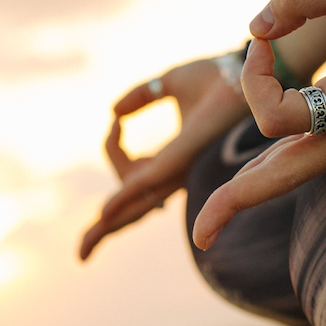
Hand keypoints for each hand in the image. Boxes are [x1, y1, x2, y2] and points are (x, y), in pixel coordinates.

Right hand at [78, 55, 250, 260]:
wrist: (243, 72)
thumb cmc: (216, 77)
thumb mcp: (167, 83)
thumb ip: (140, 96)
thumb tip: (113, 112)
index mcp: (174, 159)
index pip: (131, 172)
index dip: (113, 148)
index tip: (116, 120)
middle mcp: (176, 173)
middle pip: (133, 209)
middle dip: (104, 231)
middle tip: (82, 254)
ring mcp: (178, 171)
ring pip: (133, 207)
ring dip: (106, 228)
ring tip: (84, 248)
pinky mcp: (181, 162)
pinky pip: (143, 184)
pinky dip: (122, 199)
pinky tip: (104, 215)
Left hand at [191, 0, 325, 251]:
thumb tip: (254, 30)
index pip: (276, 115)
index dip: (254, 77)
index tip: (262, 39)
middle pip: (284, 179)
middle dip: (237, 203)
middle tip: (198, 239)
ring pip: (292, 176)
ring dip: (247, 195)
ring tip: (206, 229)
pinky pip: (302, 160)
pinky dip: (267, 172)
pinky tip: (237, 189)